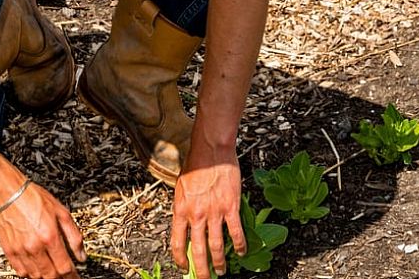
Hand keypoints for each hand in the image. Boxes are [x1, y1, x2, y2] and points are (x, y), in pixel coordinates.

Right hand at [0, 182, 85, 278]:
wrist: (8, 192)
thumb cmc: (33, 198)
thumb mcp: (61, 212)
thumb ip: (74, 235)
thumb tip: (81, 255)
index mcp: (49, 236)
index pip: (64, 267)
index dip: (72, 276)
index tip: (75, 276)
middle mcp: (34, 246)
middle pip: (51, 276)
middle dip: (60, 278)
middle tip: (65, 275)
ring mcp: (20, 251)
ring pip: (36, 277)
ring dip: (46, 276)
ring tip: (52, 271)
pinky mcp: (9, 251)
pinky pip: (21, 272)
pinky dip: (30, 274)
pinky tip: (36, 268)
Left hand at [170, 134, 245, 277]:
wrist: (211, 151)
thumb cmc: (195, 165)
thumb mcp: (180, 187)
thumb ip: (183, 207)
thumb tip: (185, 222)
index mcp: (180, 209)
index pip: (177, 242)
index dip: (180, 258)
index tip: (184, 267)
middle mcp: (195, 214)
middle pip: (197, 250)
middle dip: (200, 269)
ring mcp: (213, 212)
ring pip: (216, 246)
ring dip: (219, 262)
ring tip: (222, 271)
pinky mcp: (230, 207)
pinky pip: (235, 232)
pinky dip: (239, 245)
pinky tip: (241, 253)